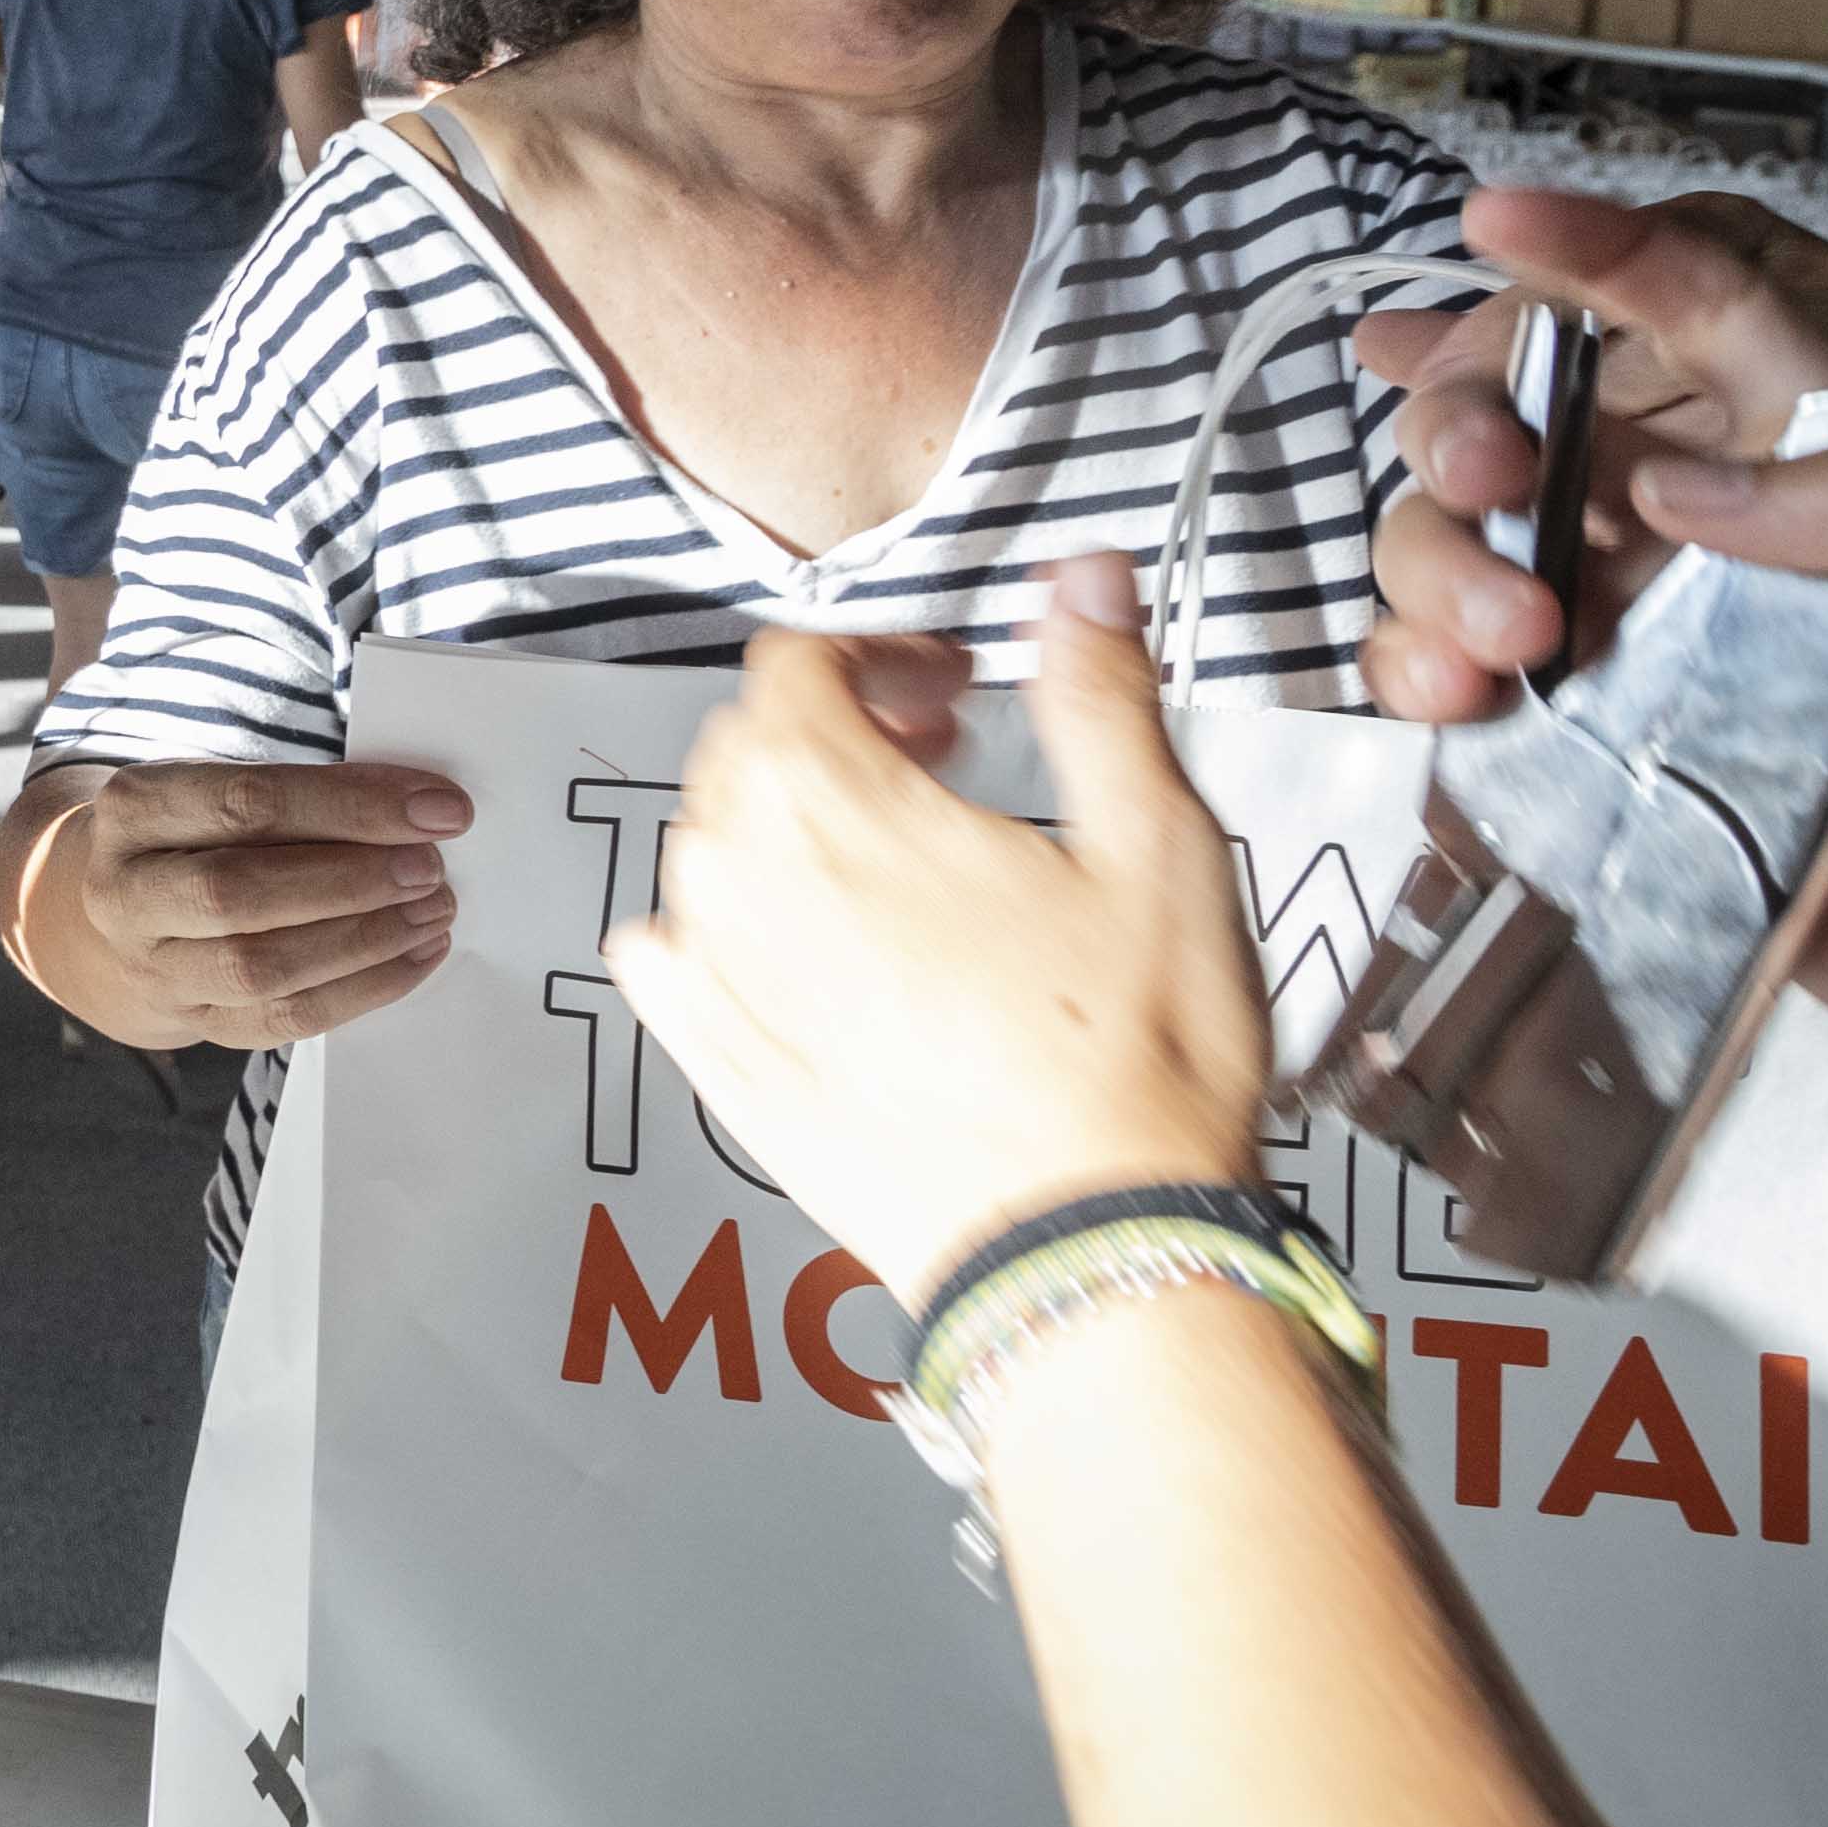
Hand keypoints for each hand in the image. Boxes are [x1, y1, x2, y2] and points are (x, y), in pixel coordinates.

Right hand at [15, 759, 470, 1053]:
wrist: (123, 910)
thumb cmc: (199, 834)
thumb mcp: (222, 788)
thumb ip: (304, 794)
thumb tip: (421, 808)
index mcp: (134, 810)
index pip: (246, 804)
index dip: (349, 808)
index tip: (437, 810)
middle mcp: (126, 893)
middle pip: (240, 894)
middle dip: (352, 882)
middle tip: (429, 870)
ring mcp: (152, 967)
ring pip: (260, 967)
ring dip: (364, 940)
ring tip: (432, 911)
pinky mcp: (193, 1020)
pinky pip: (283, 1019)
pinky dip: (362, 990)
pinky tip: (415, 956)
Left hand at [615, 552, 1263, 1307]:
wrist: (1088, 1248)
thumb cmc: (1136, 1053)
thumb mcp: (1157, 846)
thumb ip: (1100, 694)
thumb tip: (1079, 578)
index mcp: (831, 802)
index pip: (792, 666)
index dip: (873, 654)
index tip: (952, 688)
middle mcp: (739, 880)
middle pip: (741, 750)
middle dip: (832, 730)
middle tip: (938, 762)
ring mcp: (716, 986)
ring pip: (705, 851)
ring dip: (782, 825)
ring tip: (891, 861)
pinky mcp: (718, 1078)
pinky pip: (670, 966)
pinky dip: (717, 932)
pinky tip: (796, 951)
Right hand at [1359, 187, 1827, 1109]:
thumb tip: (1679, 480)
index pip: (1708, 288)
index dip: (1599, 246)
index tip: (1495, 220)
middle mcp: (1722, 499)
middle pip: (1539, 382)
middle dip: (1473, 402)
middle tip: (1487, 475)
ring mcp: (1643, 609)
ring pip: (1466, 514)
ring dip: (1441, 548)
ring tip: (1514, 641)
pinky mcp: (1588, 720)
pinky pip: (1448, 650)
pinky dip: (1412, 655)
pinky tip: (1449, 697)